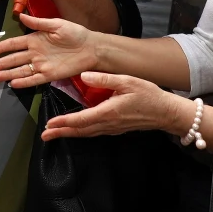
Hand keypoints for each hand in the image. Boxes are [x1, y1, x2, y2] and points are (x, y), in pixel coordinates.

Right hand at [0, 12, 98, 87]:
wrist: (92, 48)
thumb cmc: (75, 33)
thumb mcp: (56, 24)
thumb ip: (38, 23)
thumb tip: (21, 15)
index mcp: (35, 39)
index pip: (14, 44)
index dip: (1, 47)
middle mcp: (35, 53)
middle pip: (14, 59)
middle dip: (0, 63)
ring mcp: (41, 65)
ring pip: (21, 70)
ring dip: (8, 73)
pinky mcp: (50, 75)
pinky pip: (34, 79)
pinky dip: (24, 82)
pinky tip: (13, 83)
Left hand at [36, 72, 187, 140]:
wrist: (167, 112)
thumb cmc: (149, 95)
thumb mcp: (127, 81)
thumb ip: (104, 79)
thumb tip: (83, 75)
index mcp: (109, 112)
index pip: (81, 120)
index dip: (64, 122)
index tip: (49, 124)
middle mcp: (108, 124)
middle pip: (80, 131)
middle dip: (61, 133)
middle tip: (45, 136)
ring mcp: (112, 128)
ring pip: (86, 133)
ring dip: (69, 134)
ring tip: (54, 135)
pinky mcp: (116, 129)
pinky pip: (94, 132)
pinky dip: (81, 132)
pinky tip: (76, 130)